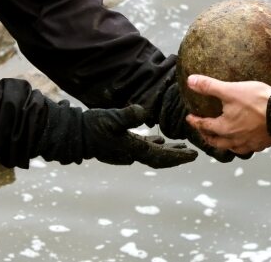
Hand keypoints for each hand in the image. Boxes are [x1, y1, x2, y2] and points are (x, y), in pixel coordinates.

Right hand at [82, 104, 197, 167]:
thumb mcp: (111, 118)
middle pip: (160, 158)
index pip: (161, 157)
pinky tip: (159, 140)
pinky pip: (143, 147)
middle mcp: (132, 154)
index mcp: (133, 149)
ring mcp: (126, 150)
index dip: (178, 157)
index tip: (194, 156)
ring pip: (153, 153)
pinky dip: (154, 145)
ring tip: (182, 147)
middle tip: (193, 153)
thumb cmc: (94, 126)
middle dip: (176, 156)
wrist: (77, 134)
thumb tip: (143, 112)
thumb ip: (128, 116)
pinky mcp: (121, 144)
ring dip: (168, 151)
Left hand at [185, 75, 270, 154]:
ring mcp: (249, 143)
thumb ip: (209, 86)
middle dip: (207, 137)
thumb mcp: (230, 90)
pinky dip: (242, 145)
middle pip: (216, 142)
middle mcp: (235, 139)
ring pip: (232, 148)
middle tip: (202, 132)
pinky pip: (248, 148)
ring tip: (221, 140)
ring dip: (224, 144)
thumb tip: (191, 81)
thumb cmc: (257, 101)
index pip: (204, 126)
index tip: (189, 119)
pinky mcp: (262, 143)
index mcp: (224, 128)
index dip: (195, 122)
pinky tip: (244, 141)